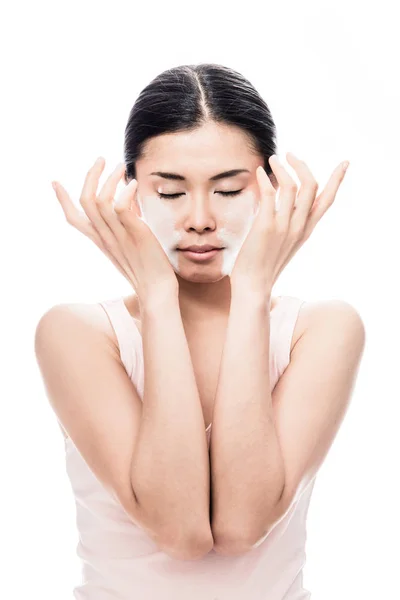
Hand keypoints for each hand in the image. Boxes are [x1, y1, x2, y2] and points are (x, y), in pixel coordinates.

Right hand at [51, 157, 177, 303]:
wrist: (158, 291)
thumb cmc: (149, 268)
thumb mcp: (132, 243)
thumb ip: (127, 222)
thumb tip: (130, 198)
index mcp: (101, 241)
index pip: (74, 219)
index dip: (63, 200)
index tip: (55, 182)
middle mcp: (105, 237)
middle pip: (85, 201)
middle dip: (90, 176)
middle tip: (102, 159)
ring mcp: (118, 236)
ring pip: (100, 201)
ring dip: (110, 179)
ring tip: (122, 168)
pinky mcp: (135, 234)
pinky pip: (121, 208)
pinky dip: (125, 192)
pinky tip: (133, 185)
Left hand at [229, 152, 349, 292]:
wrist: (254, 286)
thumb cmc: (263, 265)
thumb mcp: (283, 242)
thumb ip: (287, 222)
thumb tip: (278, 200)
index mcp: (306, 230)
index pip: (327, 201)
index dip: (337, 180)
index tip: (344, 163)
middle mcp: (299, 226)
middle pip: (312, 187)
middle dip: (302, 165)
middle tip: (289, 154)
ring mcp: (284, 226)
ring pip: (292, 186)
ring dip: (282, 168)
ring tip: (271, 160)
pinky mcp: (266, 227)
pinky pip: (270, 194)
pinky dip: (265, 179)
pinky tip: (258, 173)